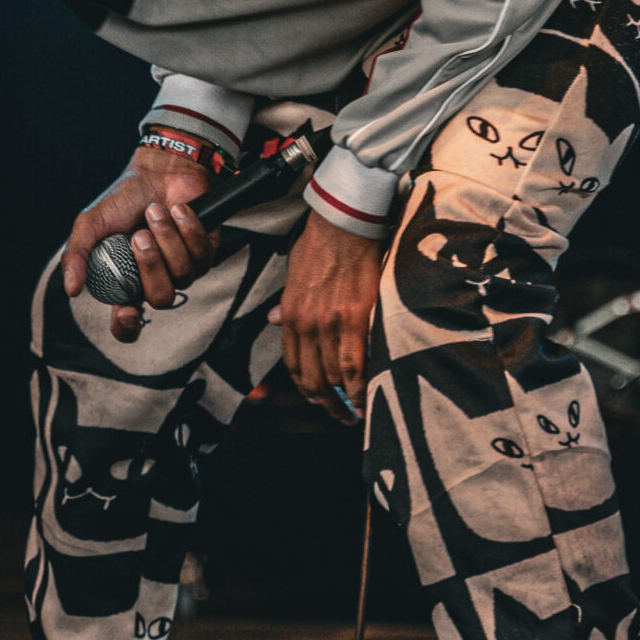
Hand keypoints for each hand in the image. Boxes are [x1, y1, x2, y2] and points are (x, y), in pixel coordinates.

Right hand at [62, 145, 219, 344]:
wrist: (158, 168)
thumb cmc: (124, 197)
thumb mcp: (92, 223)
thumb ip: (77, 255)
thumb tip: (71, 289)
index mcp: (126, 281)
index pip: (128, 322)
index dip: (128, 327)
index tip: (126, 312)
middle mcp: (156, 279)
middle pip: (160, 297)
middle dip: (151, 265)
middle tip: (139, 235)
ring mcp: (183, 267)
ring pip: (183, 274)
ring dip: (167, 238)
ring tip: (155, 211)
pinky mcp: (206, 251)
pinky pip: (202, 252)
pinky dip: (187, 227)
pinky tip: (178, 209)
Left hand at [269, 212, 384, 423]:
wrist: (343, 223)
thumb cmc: (320, 242)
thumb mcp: (293, 273)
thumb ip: (286, 302)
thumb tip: (273, 319)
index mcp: (291, 313)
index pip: (293, 363)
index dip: (305, 388)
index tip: (317, 399)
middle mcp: (306, 324)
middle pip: (313, 378)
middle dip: (325, 404)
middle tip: (339, 416)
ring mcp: (329, 323)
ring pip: (334, 376)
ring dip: (344, 401)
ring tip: (356, 413)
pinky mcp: (355, 318)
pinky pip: (355, 364)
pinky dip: (359, 387)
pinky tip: (366, 399)